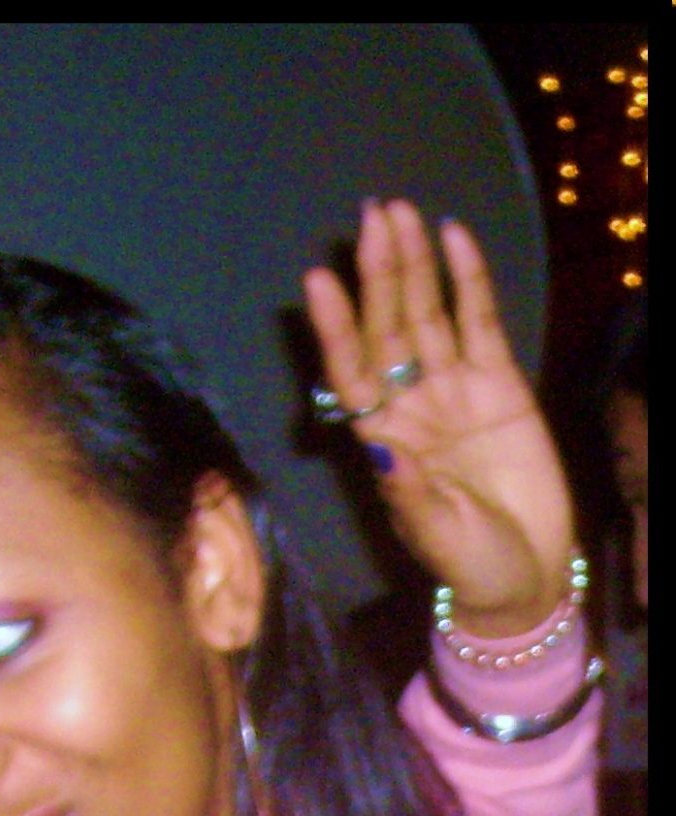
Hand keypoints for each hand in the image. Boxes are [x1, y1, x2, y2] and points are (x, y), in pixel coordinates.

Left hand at [303, 200, 576, 636]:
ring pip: (428, 314)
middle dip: (378, 273)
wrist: (525, 576)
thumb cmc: (470, 567)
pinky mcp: (499, 382)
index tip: (317, 279)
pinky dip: (468, 279)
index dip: (336, 327)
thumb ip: (409, 495)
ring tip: (400, 212)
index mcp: (380, 442)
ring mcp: (452, 389)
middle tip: (372, 216)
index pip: (350, 374)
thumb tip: (378, 448)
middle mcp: (409, 406)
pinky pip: (480, 322)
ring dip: (412, 264)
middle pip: (387, 328)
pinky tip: (453, 236)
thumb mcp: (439, 538)